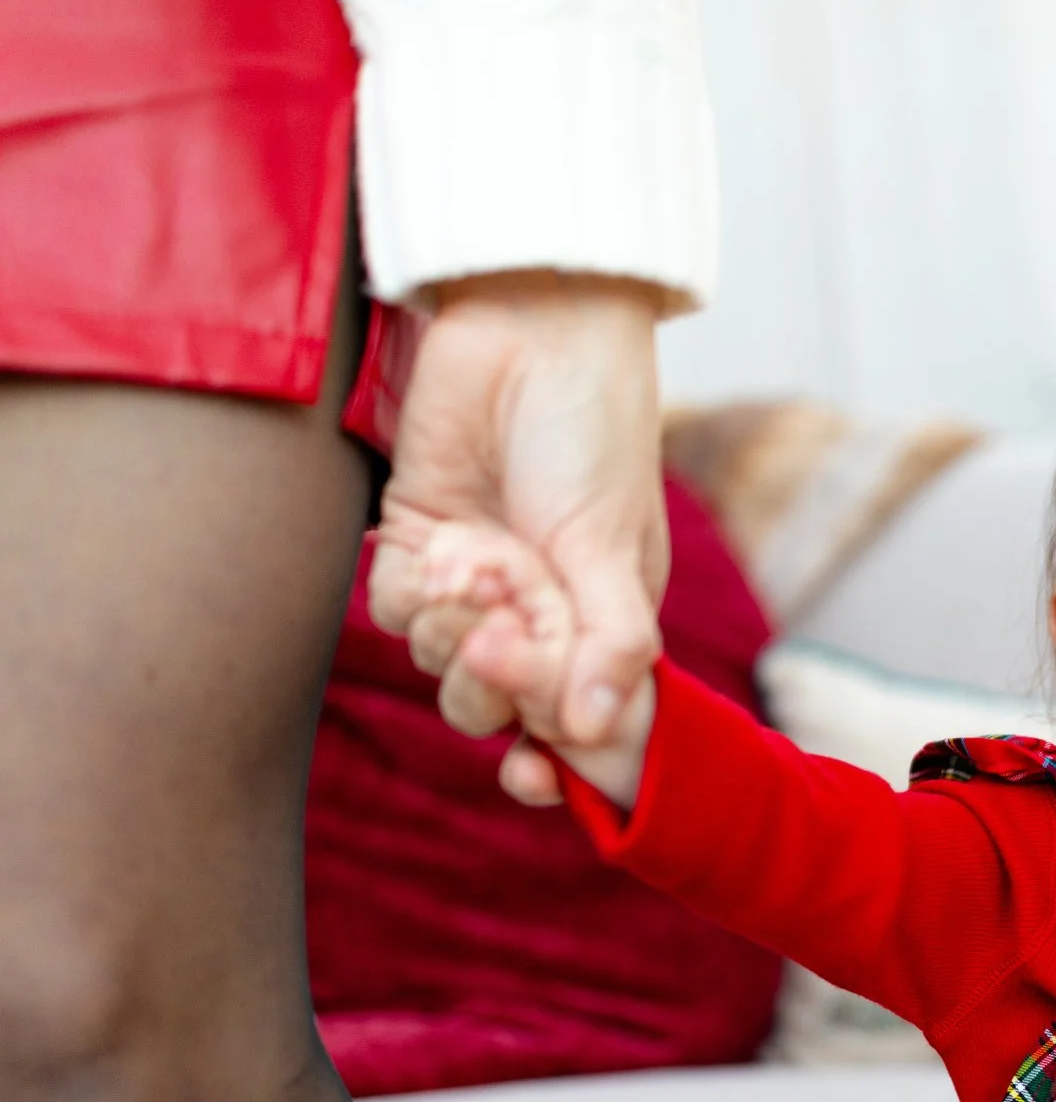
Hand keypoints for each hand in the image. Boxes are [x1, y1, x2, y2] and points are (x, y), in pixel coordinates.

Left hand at [368, 271, 670, 748]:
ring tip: (485, 556)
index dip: (551, 756)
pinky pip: (395, 608)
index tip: (532, 774)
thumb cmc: (592, 431)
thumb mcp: (613, 545)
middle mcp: (540, 612)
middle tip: (508, 624)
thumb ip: (610, 643)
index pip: (571, 718)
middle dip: (498, 675)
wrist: (529, 326)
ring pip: (439, 660)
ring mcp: (476, 579)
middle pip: (498, 703)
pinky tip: (447, 542)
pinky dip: (415, 587)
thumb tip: (592, 732)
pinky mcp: (417, 537)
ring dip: (456, 620)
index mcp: (605, 622)